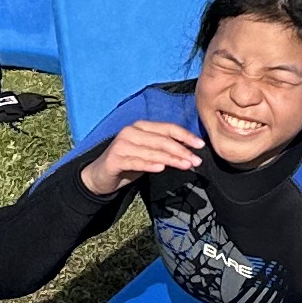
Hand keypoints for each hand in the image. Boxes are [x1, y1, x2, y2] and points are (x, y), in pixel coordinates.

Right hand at [78, 115, 202, 194]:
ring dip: (171, 158)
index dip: (186, 136)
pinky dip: (149, 164)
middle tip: (196, 160)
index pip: (168, 128)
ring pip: (152, 151)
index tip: (200, 145)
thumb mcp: (148, 154)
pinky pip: (136, 161)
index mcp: (141, 126)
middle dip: (182, 150)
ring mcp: (121, 144)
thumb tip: (189, 150)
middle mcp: (131, 131)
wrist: (100, 176)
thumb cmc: (128, 163)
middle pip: (162, 139)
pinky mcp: (114, 159)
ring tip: (186, 165)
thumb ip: (164, 149)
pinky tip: (161, 168)